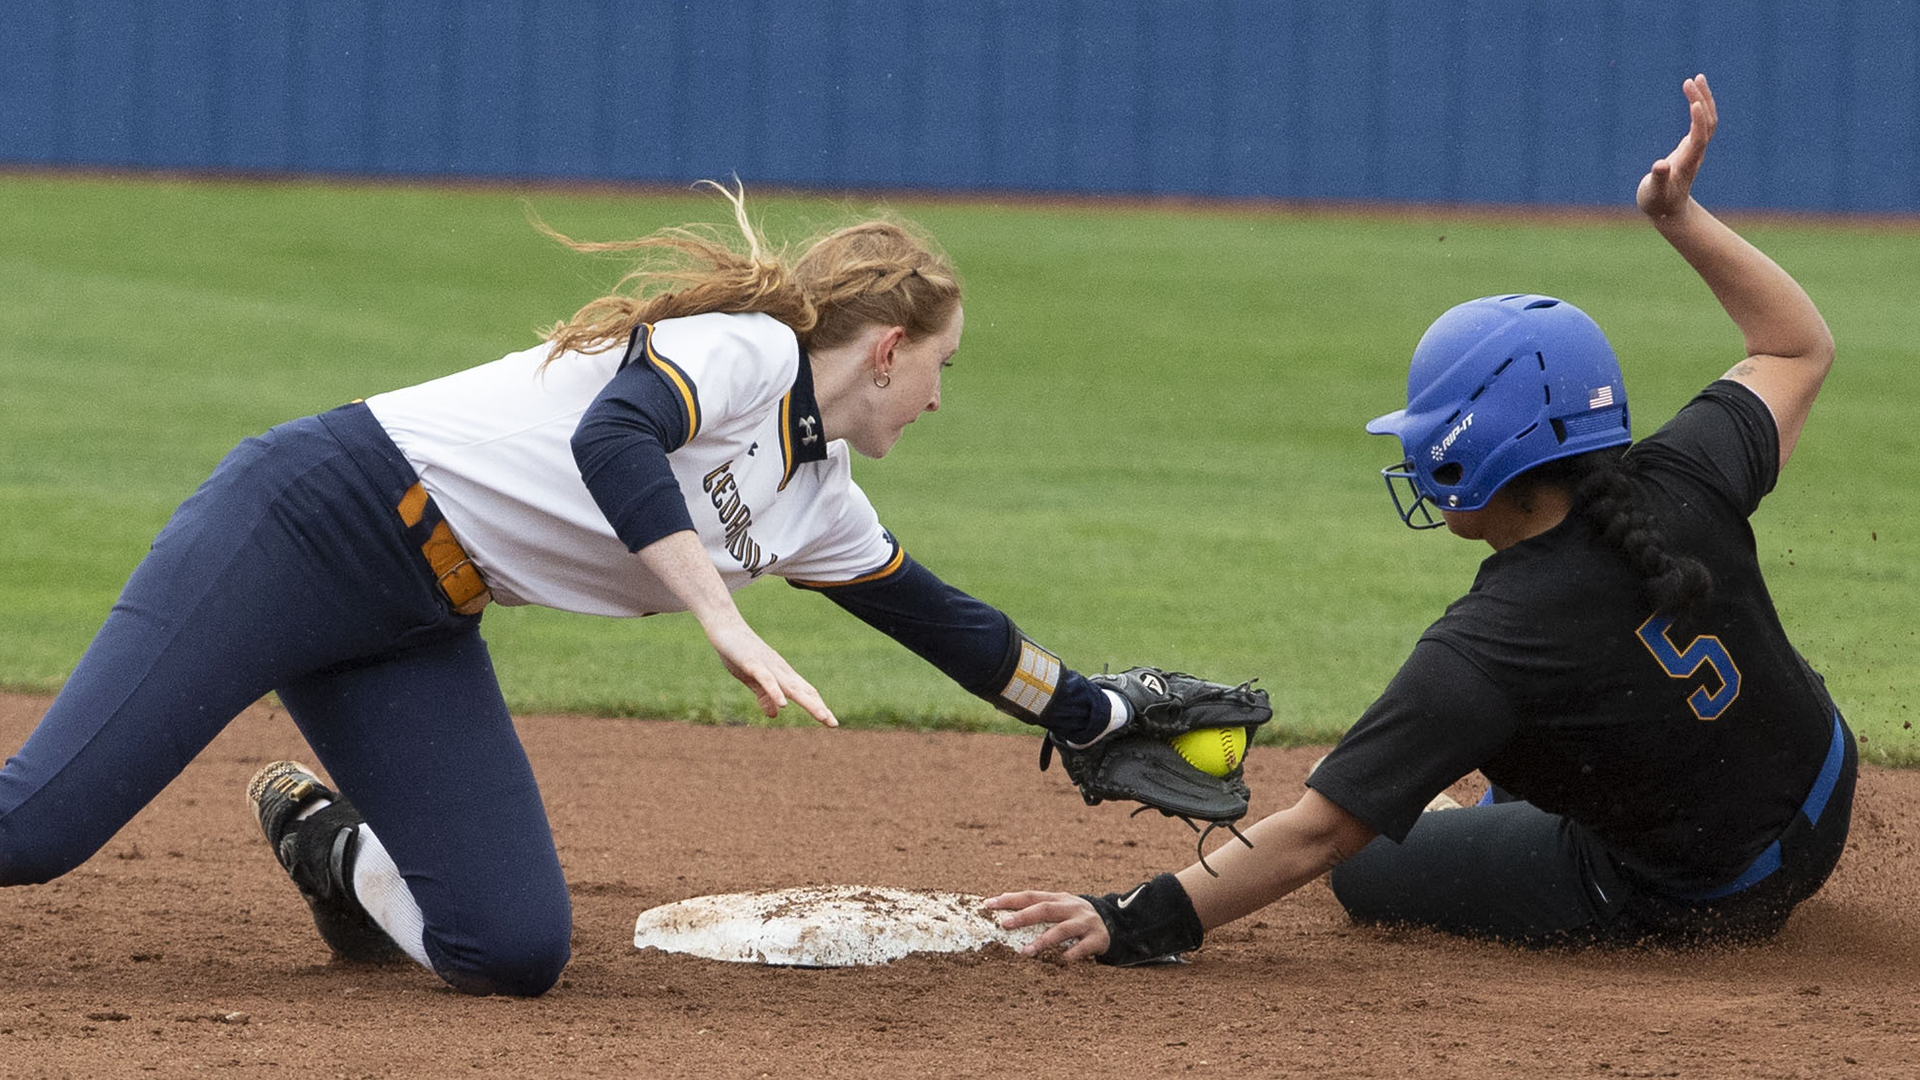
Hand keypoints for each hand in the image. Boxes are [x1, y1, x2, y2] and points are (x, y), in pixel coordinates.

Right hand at [703, 618, 836, 726]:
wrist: (725, 626)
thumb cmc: (739, 652)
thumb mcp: (751, 679)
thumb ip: (764, 696)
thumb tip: (776, 715)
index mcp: (781, 675)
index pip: (805, 692)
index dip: (818, 706)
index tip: (831, 723)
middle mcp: (780, 671)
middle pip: (804, 691)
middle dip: (819, 708)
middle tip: (834, 724)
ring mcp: (768, 666)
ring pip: (791, 687)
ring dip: (807, 702)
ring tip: (822, 716)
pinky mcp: (752, 663)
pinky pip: (766, 680)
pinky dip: (776, 691)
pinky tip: (784, 704)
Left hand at [983, 891, 1107, 960]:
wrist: (1113, 924)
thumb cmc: (1075, 919)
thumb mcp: (1059, 909)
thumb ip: (1037, 911)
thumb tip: (1004, 917)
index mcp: (1058, 898)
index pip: (1031, 896)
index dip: (1010, 899)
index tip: (988, 904)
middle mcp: (1071, 907)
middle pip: (1045, 908)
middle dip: (1024, 916)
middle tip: (1004, 924)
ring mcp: (1085, 922)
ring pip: (1062, 930)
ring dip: (1042, 941)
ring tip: (1025, 952)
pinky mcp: (1097, 939)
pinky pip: (1082, 948)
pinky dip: (1071, 954)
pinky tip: (1060, 961)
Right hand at [1637, 73, 1716, 218]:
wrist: (1669, 212)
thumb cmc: (1658, 204)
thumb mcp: (1654, 194)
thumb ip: (1657, 179)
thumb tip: (1660, 165)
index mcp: (1688, 162)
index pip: (1699, 137)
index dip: (1699, 121)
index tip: (1694, 102)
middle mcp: (1696, 153)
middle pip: (1708, 122)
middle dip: (1702, 100)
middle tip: (1692, 79)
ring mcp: (1695, 149)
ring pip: (1707, 120)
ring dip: (1703, 99)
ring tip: (1695, 78)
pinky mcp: (1690, 147)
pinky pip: (1700, 123)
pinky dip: (1698, 107)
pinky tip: (1692, 96)